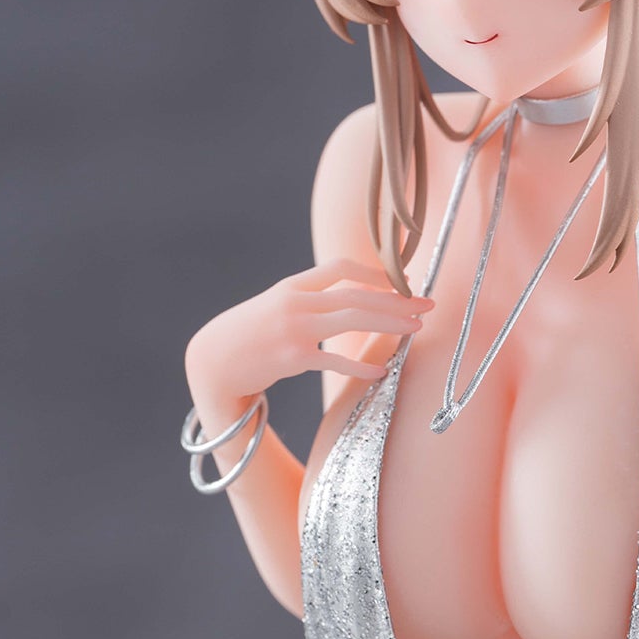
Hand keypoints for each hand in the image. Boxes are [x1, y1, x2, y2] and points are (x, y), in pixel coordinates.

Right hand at [187, 257, 432, 412]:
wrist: (212, 362)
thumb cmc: (247, 336)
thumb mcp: (274, 307)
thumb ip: (306, 300)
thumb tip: (345, 301)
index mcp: (292, 286)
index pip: (340, 267)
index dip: (375, 273)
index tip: (401, 283)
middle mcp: (296, 302)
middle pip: (357, 294)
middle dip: (397, 299)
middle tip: (426, 305)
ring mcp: (294, 329)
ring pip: (353, 319)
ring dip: (391, 323)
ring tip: (417, 328)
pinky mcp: (293, 358)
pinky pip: (335, 361)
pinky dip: (361, 366)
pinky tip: (382, 371)